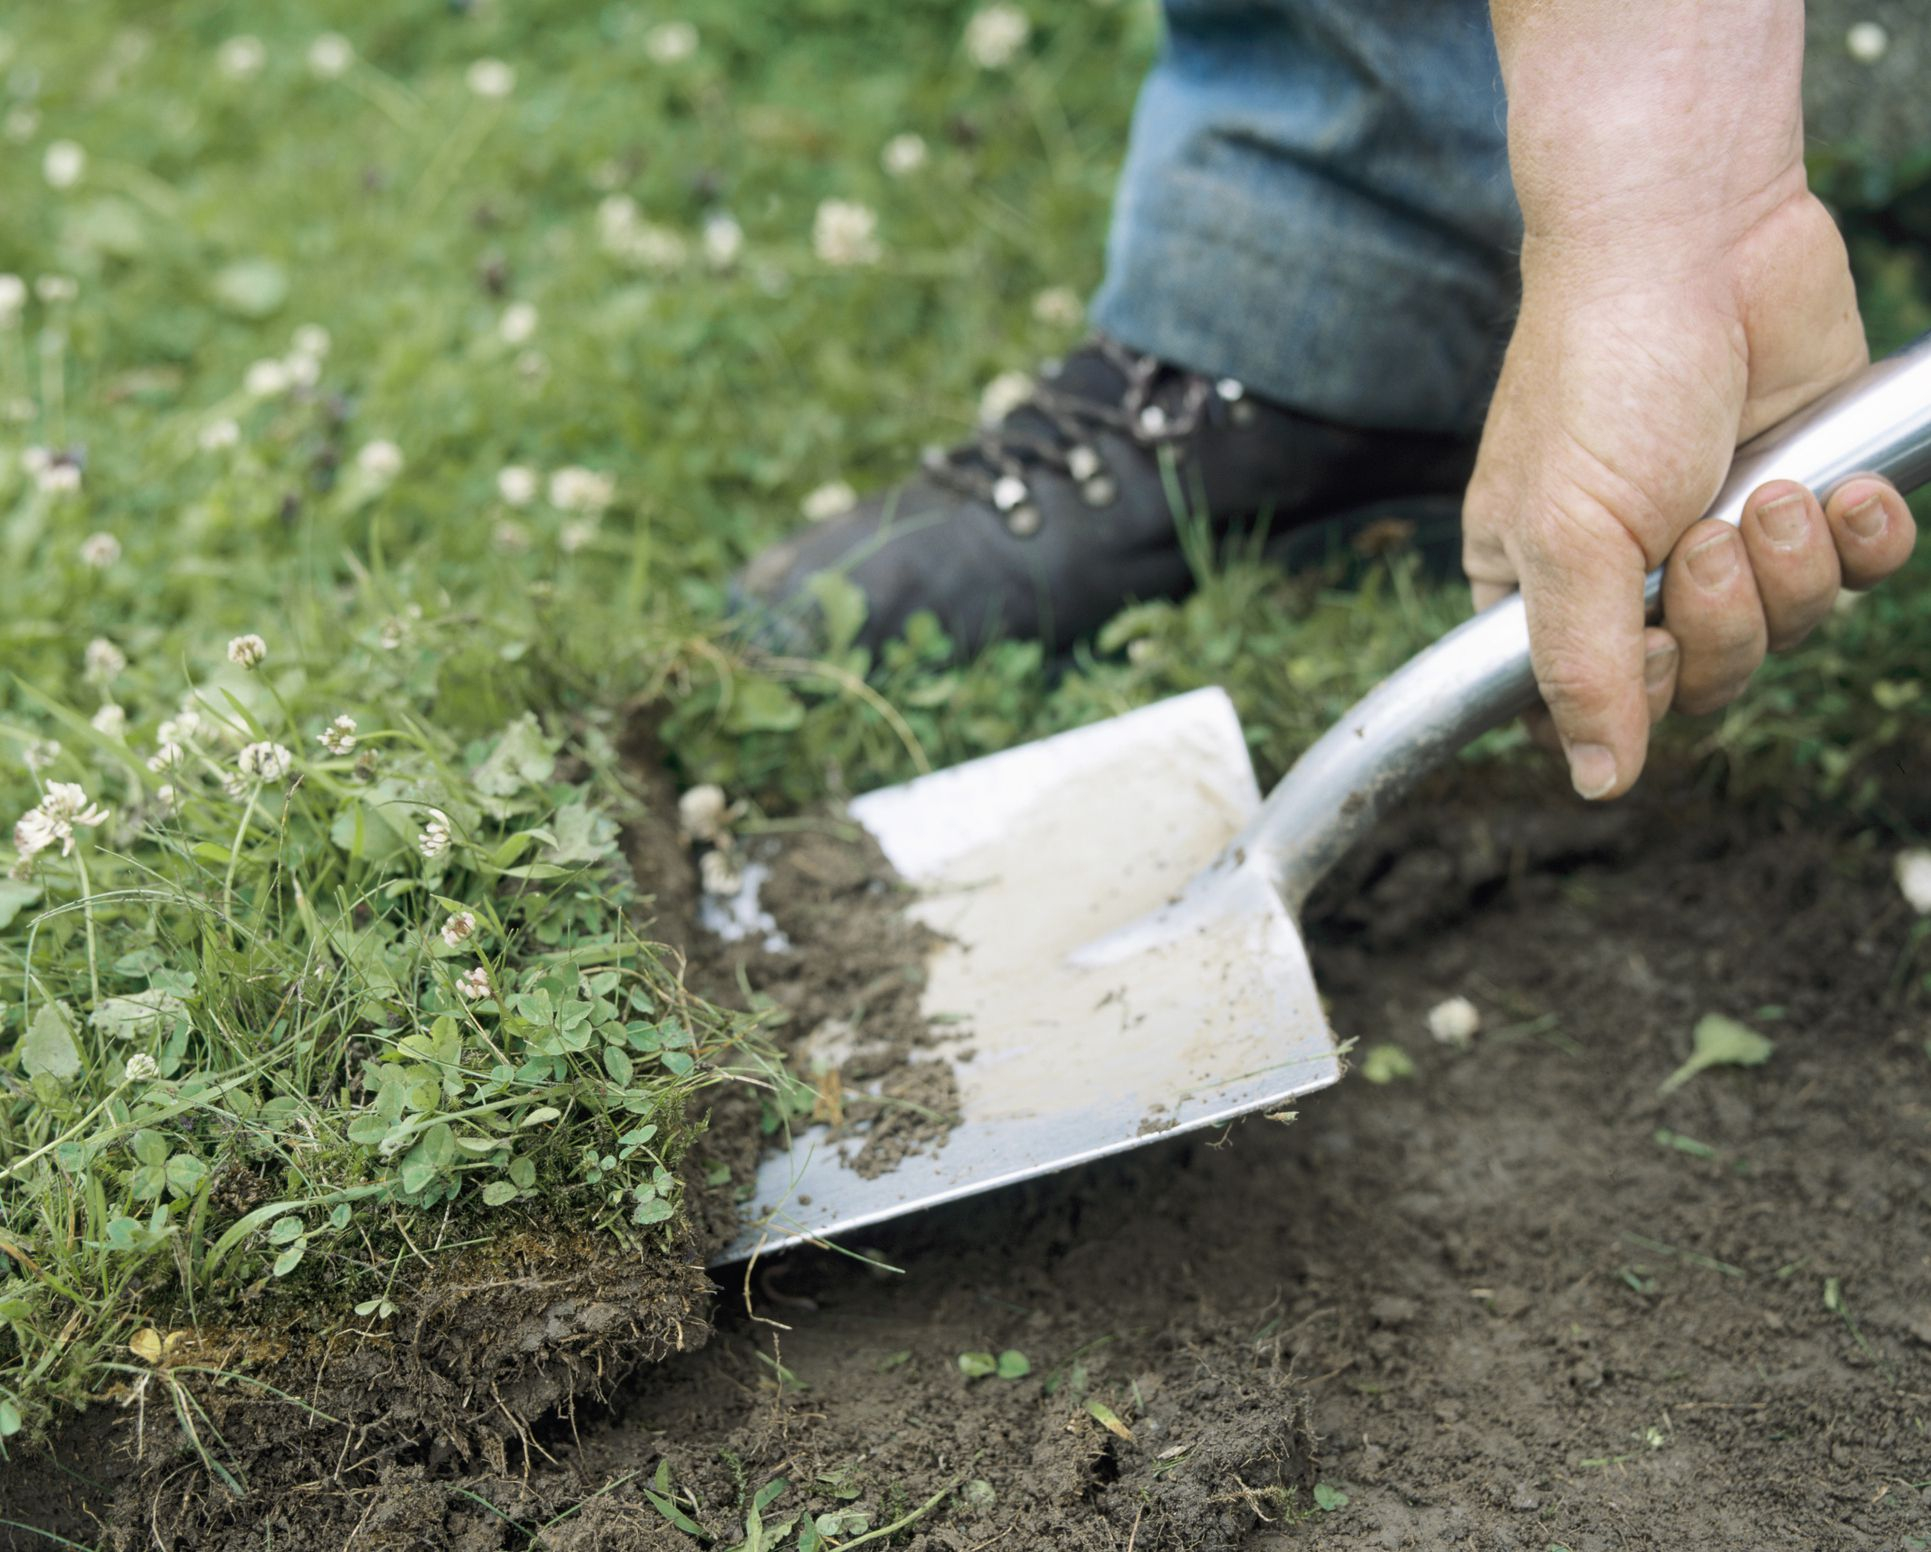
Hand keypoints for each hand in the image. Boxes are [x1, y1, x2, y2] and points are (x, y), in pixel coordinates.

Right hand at [1467, 1, 1917, 798]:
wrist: (1698, 235)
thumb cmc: (1599, 371)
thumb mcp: (1565, 534)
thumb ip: (1582, 667)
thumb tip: (1595, 783)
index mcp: (1540, 588)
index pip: (1587, 708)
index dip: (1638, 699)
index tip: (1651, 639)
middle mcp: (1631, 572)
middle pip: (1704, 682)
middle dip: (1727, 623)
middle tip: (1711, 540)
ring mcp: (1722, 532)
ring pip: (1787, 633)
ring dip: (1795, 574)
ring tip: (1775, 490)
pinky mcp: (1807, 490)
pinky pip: (1860, 575)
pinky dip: (1867, 543)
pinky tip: (1845, 491)